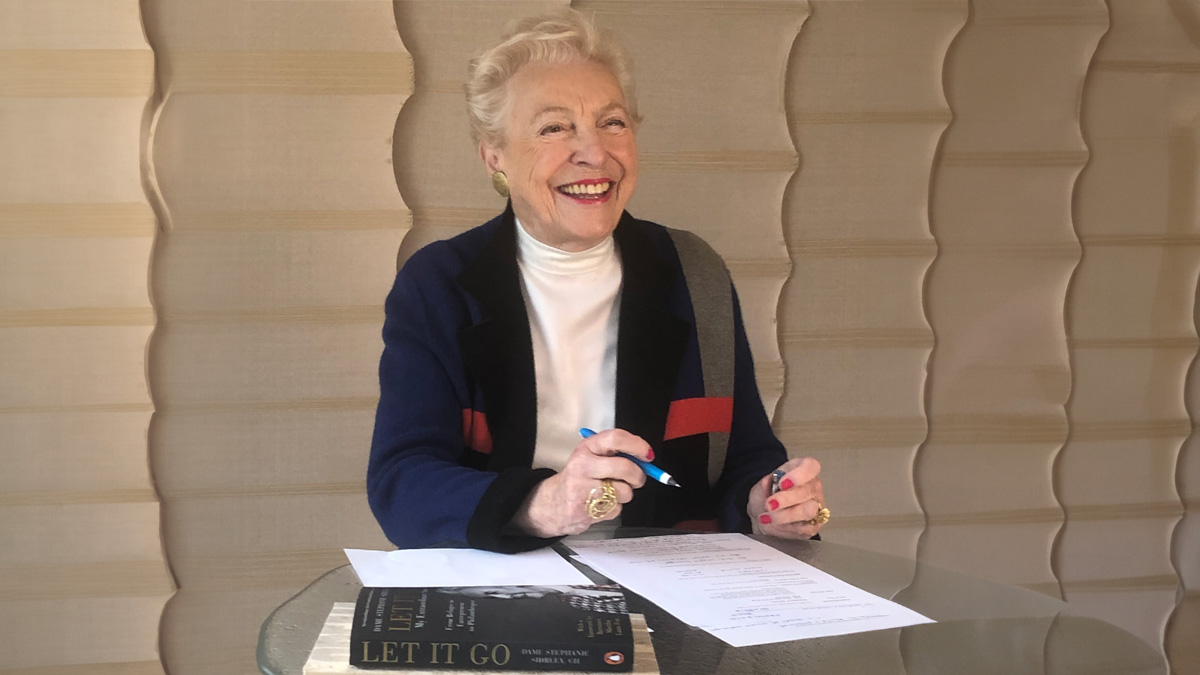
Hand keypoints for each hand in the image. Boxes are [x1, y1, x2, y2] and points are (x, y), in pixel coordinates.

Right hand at [511, 429, 651, 536]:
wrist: (554, 503)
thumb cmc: (581, 477)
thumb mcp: (593, 457)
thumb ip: (617, 454)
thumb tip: (646, 459)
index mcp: (586, 447)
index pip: (616, 438)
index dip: (637, 445)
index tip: (647, 455)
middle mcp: (582, 465)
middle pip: (624, 467)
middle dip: (638, 475)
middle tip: (637, 479)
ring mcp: (581, 489)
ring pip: (624, 491)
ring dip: (625, 494)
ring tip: (611, 492)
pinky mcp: (584, 511)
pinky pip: (616, 509)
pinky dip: (614, 509)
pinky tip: (601, 504)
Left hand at [748, 457, 824, 538]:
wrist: (763, 512)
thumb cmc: (767, 494)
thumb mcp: (764, 483)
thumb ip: (767, 483)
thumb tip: (768, 484)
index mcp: (803, 470)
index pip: (811, 467)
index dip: (798, 475)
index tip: (782, 483)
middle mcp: (814, 487)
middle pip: (807, 491)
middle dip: (786, 499)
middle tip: (769, 504)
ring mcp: (817, 506)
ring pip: (808, 511)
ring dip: (785, 515)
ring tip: (767, 517)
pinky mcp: (814, 525)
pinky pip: (803, 528)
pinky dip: (785, 527)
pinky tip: (773, 524)